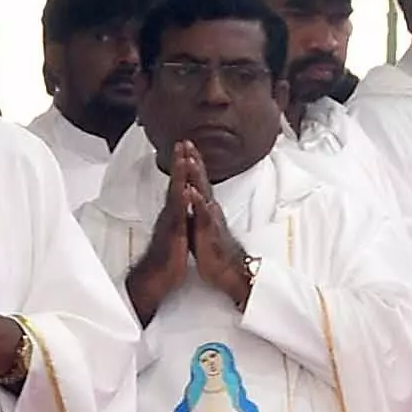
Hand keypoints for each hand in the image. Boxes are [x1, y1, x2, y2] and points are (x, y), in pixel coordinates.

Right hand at [125, 157, 194, 323]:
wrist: (157, 277)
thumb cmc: (167, 257)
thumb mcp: (176, 233)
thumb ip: (179, 218)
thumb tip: (182, 207)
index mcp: (174, 212)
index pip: (179, 185)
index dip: (183, 167)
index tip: (186, 149)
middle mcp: (171, 213)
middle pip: (176, 182)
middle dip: (180, 162)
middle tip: (183, 142)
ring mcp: (171, 221)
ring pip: (176, 193)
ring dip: (179, 175)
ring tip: (183, 157)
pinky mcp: (174, 231)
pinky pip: (178, 212)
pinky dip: (181, 199)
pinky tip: (185, 188)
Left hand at [181, 144, 254, 309]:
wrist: (226, 269)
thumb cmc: (212, 246)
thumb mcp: (201, 222)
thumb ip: (197, 207)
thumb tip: (191, 194)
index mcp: (205, 206)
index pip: (199, 179)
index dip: (192, 162)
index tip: (185, 145)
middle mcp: (209, 208)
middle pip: (202, 179)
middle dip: (194, 160)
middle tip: (187, 142)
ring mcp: (210, 218)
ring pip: (203, 193)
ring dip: (196, 176)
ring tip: (189, 160)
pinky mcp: (210, 232)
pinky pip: (203, 215)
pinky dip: (197, 203)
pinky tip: (192, 193)